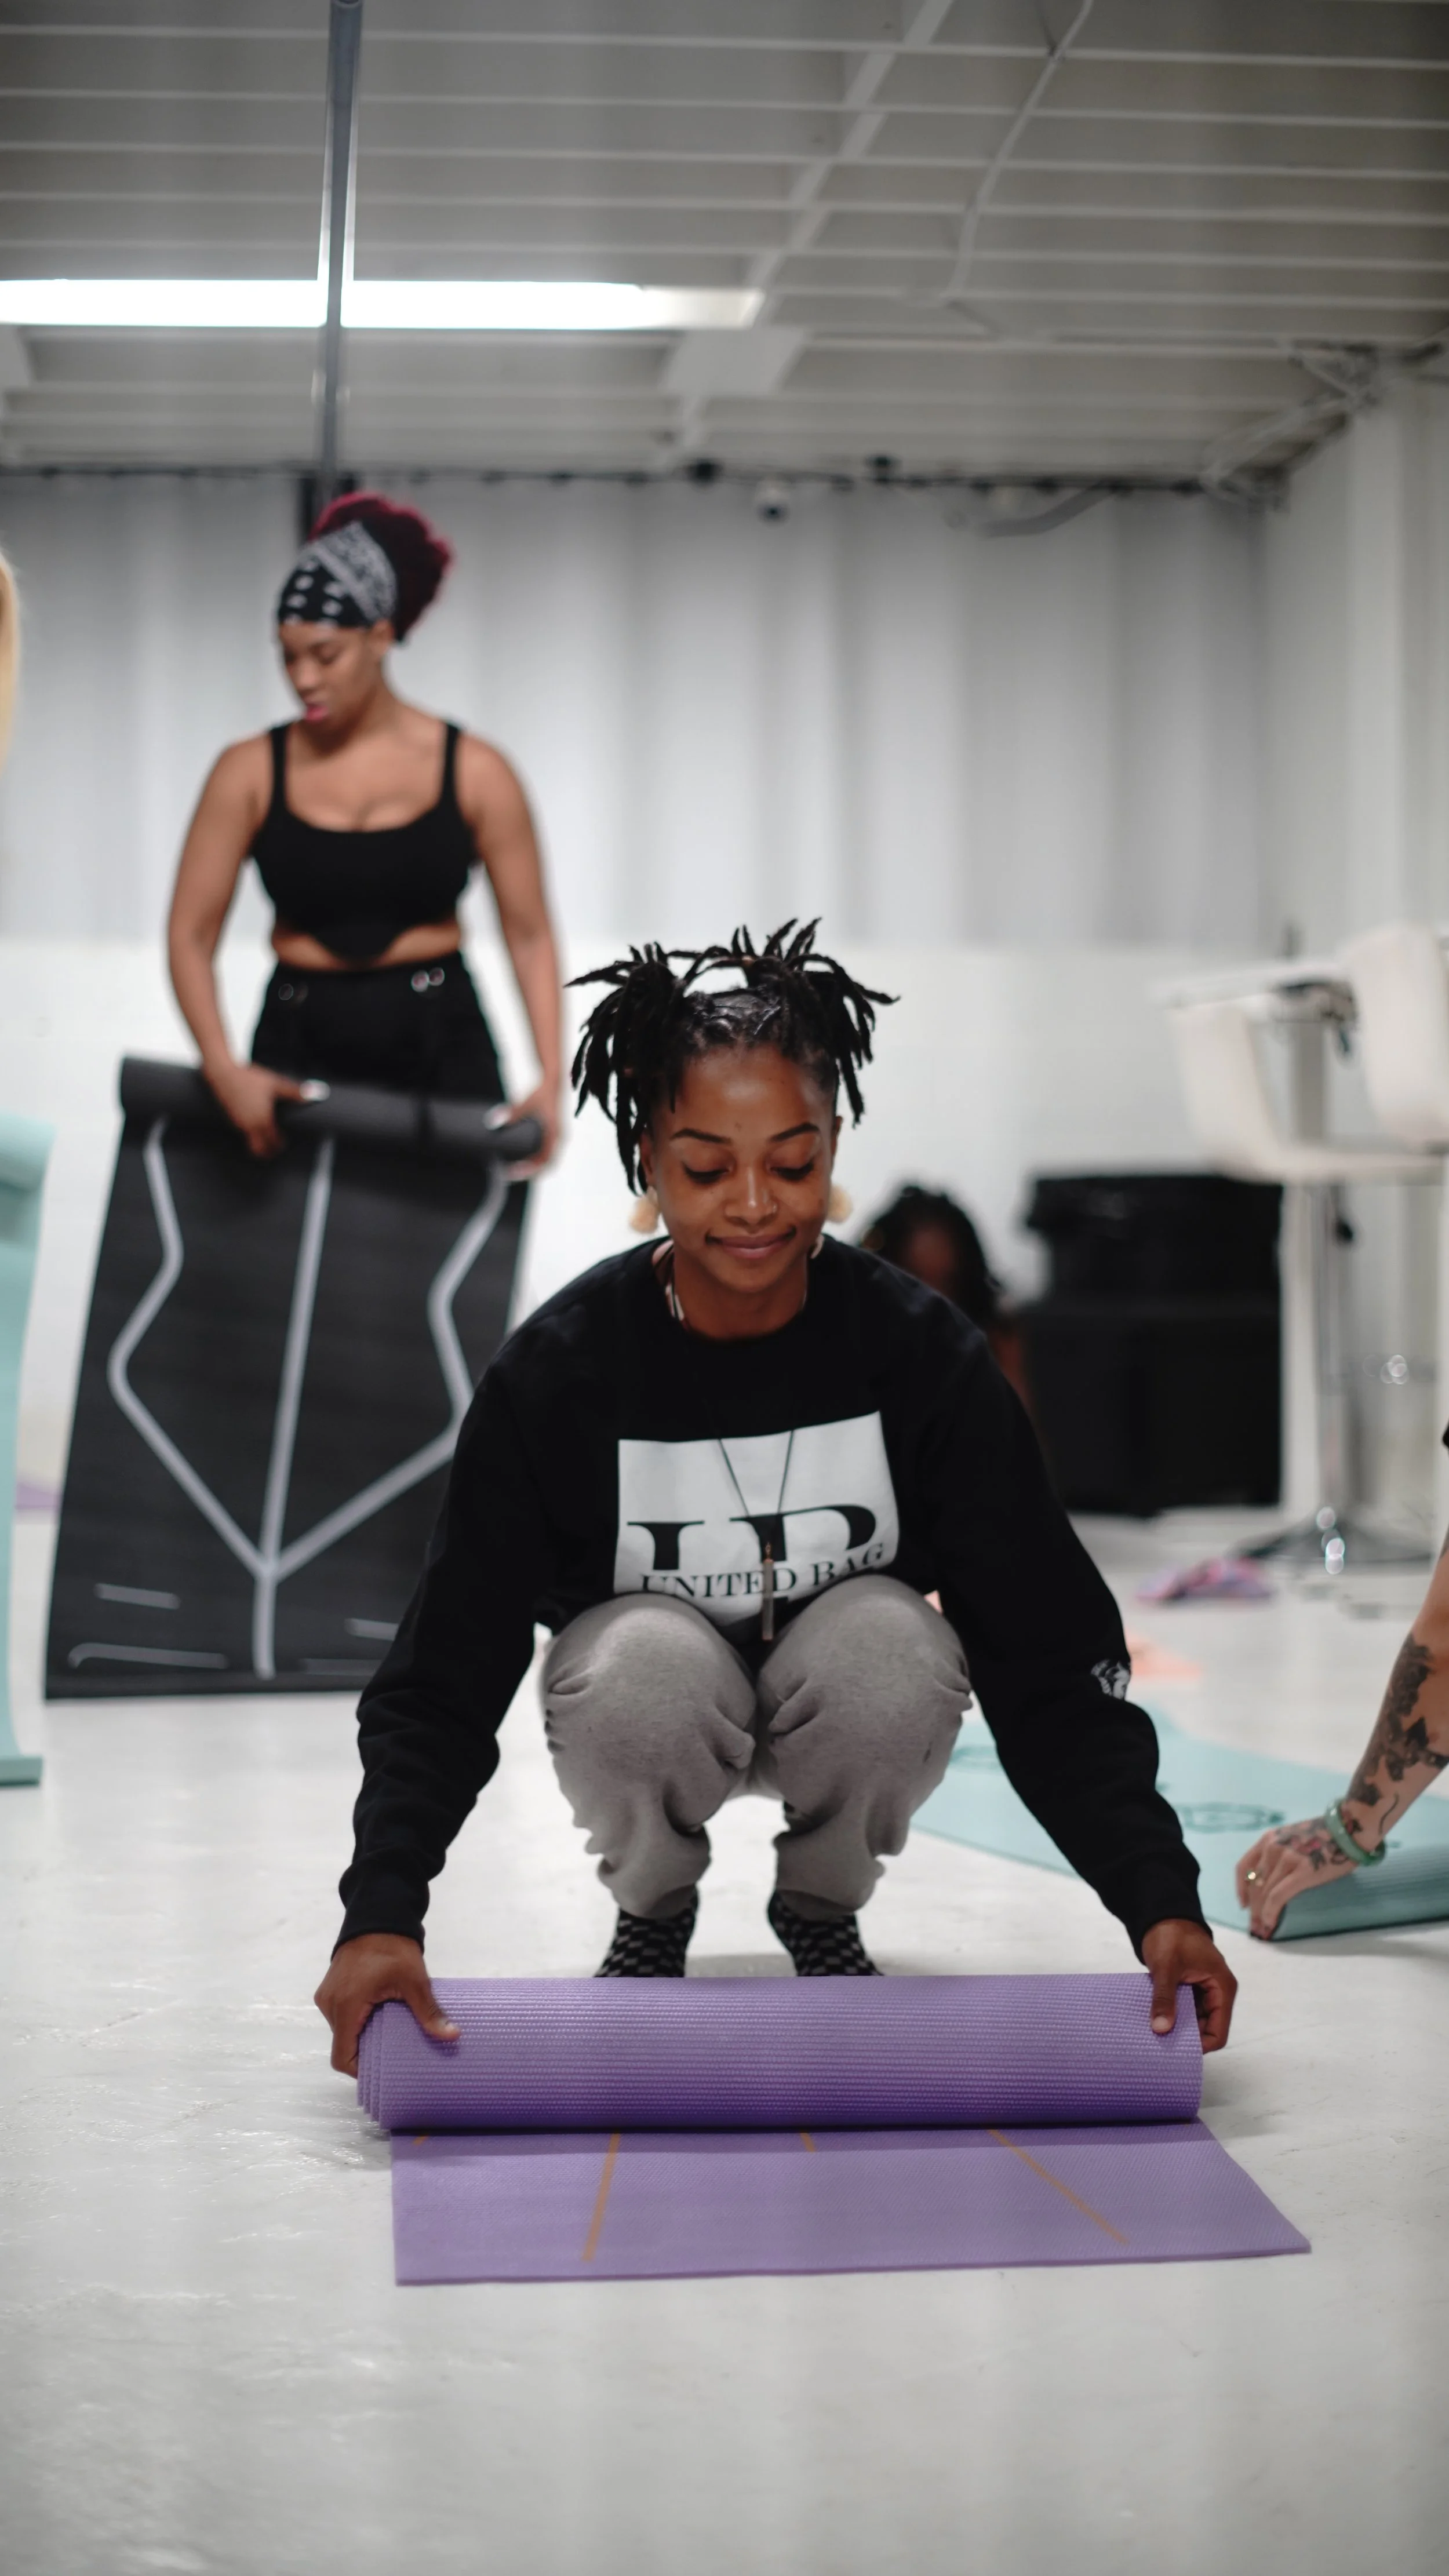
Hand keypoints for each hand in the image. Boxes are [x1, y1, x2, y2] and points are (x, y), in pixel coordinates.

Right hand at [205, 1059, 304, 1158]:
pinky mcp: (231, 1118)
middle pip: (258, 1150)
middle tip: (276, 1148)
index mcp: (262, 1120)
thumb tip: (316, 1094)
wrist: (223, 1072)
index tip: (284, 1143)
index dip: (280, 1146)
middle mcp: (249, 1125)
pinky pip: (242, 1132)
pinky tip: (255, 1122)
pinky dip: (250, 1133)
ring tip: (268, 1135)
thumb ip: (295, 1092)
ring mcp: (238, 1124)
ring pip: (250, 1141)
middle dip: (268, 1152)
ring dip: (259, 1141)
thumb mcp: (275, 1083)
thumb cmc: (249, 1078)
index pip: (272, 1142)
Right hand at [314, 1932, 458, 2076]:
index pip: (342, 2057)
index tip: (384, 2069)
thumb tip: (453, 2036)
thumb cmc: (393, 1947)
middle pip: (343, 2045)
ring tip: (389, 2032)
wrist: (378, 1915)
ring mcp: (328, 1995)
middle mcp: (330, 2004)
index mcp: (345, 2006)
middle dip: (366, 2052)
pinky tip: (379, 2016)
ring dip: (362, 2034)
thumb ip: (429, 2012)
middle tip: (393, 2051)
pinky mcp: (331, 1988)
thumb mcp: (414, 1981)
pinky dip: (357, 2021)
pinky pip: (341, 2016)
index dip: (361, 2070)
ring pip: (342, 2031)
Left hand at [505, 1078, 561, 1176]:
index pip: (545, 1161)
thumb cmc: (541, 1093)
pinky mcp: (551, 1137)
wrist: (553, 1084)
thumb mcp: (526, 1103)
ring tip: (511, 1169)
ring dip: (531, 1168)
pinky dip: (534, 1160)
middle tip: (509, 1175)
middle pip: (546, 1165)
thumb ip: (512, 1112)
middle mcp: (558, 1140)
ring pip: (546, 1161)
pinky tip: (520, 1160)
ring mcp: (556, 1139)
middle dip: (529, 1173)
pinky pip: (545, 1154)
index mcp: (555, 1135)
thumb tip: (492, 1123)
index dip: (530, 1170)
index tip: (513, 1172)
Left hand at [1140, 1917, 1237, 2052]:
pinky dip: (1172, 2016)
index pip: (1218, 2032)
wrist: (1163, 1915)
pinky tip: (1156, 2021)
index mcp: (1222, 1988)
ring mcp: (1204, 1992)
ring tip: (1156, 2035)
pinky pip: (1184, 2010)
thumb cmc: (1171, 1935)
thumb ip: (1164, 1998)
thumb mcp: (1167, 1967)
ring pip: (1194, 2021)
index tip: (1176, 2050)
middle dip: (1186, 2038)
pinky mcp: (1190, 1989)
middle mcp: (1217, 1993)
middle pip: (1207, 2029)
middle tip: (1162, 2045)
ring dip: (1178, 2027)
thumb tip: (1161, 2029)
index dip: (1200, 2045)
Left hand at [1236, 1816, 1358, 1938]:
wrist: (1348, 1829)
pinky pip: (1278, 1895)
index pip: (1244, 1867)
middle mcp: (1273, 1847)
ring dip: (1261, 1913)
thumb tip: (1270, 1880)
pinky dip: (1271, 1911)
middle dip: (1253, 1907)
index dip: (1240, 1889)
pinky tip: (1271, 1922)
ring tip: (1263, 1928)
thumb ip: (1278, 1855)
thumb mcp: (1291, 1839)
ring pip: (1264, 1891)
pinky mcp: (1302, 1871)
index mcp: (1268, 1839)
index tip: (1243, 1904)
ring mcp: (1287, 1858)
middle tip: (1255, 1925)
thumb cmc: (1324, 1836)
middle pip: (1254, 1883)